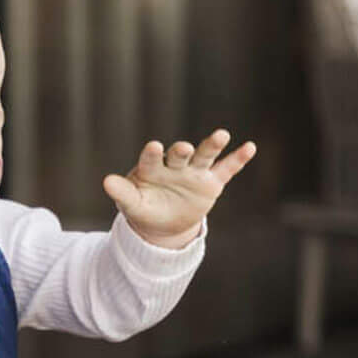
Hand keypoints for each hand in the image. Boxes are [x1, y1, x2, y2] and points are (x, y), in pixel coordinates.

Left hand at [103, 129, 254, 248]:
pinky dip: (239, 158)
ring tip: (222, 134)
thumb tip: (107, 181)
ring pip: (205, 155)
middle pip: (180, 155)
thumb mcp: (132, 204)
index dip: (153, 153)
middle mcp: (175, 165)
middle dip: (182, 151)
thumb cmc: (145, 207)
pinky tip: (250, 147)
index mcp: (152, 168)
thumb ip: (123, 192)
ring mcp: (195, 172)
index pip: (152, 159)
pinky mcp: (212, 183)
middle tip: (183, 148)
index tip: (154, 147)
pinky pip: (227, 169)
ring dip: (213, 145)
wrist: (165, 223)